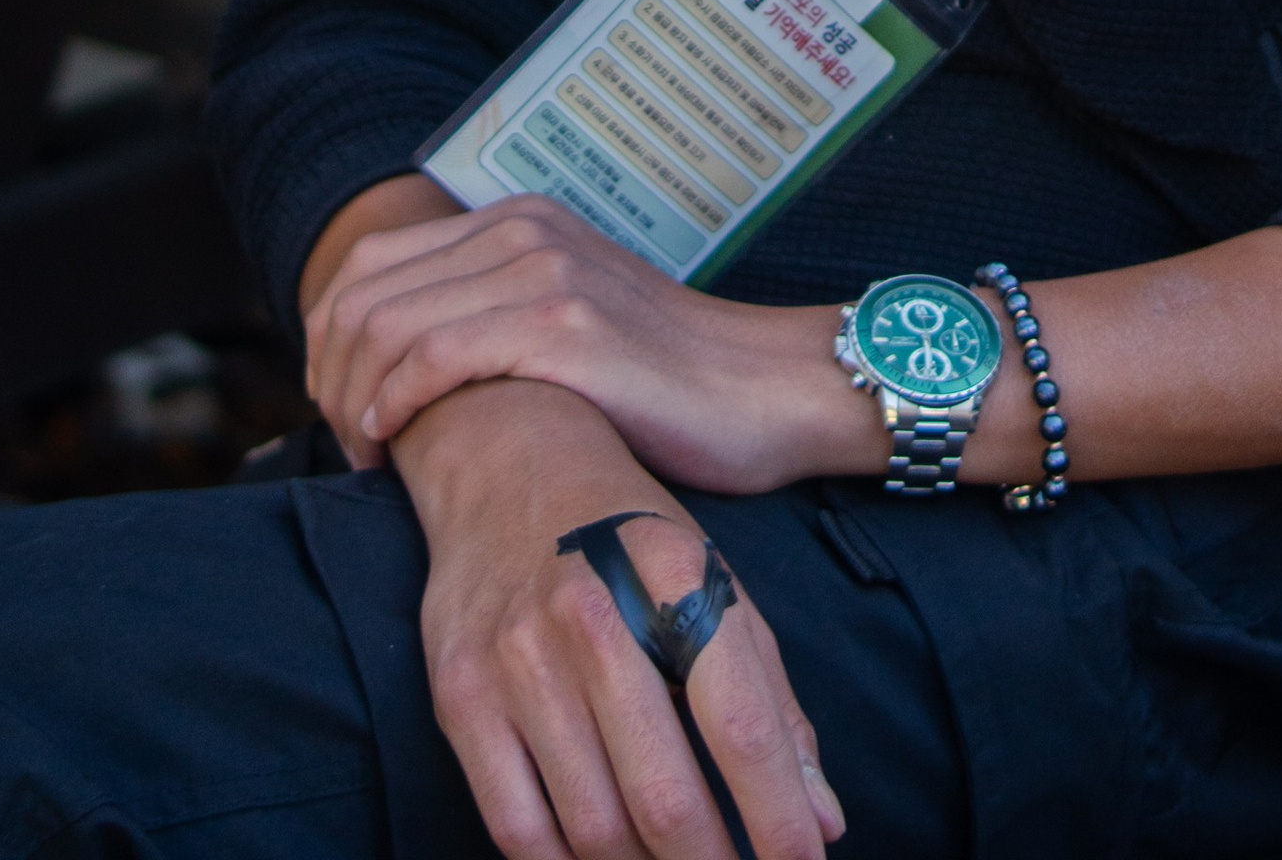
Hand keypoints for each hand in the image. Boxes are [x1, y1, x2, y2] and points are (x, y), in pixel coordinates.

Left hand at [306, 192, 866, 493]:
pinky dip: (392, 403)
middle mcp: (524, 232)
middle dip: (328, 374)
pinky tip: (390, 446)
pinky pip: (435, 355)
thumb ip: (496, 314)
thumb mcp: (570, 318)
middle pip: (364, 290)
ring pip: (387, 322)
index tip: (338, 411)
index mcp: (519, 222)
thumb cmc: (665, 382)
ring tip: (363, 457)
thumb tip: (400, 364)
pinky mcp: (564, 327)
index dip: (330, 341)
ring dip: (350, 398)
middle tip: (342, 443)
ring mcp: (545, 273)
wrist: (762, 389)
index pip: (373, 263)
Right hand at [403, 377, 843, 859]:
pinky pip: (517, 828)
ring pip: (593, 828)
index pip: (742, 726)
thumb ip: (771, 702)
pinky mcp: (460, 693)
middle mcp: (592, 616)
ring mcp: (517, 658)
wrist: (505, 458)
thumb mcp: (715, 582)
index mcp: (675, 575)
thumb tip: (821, 820)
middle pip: (664, 797)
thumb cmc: (629, 535)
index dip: (779, 819)